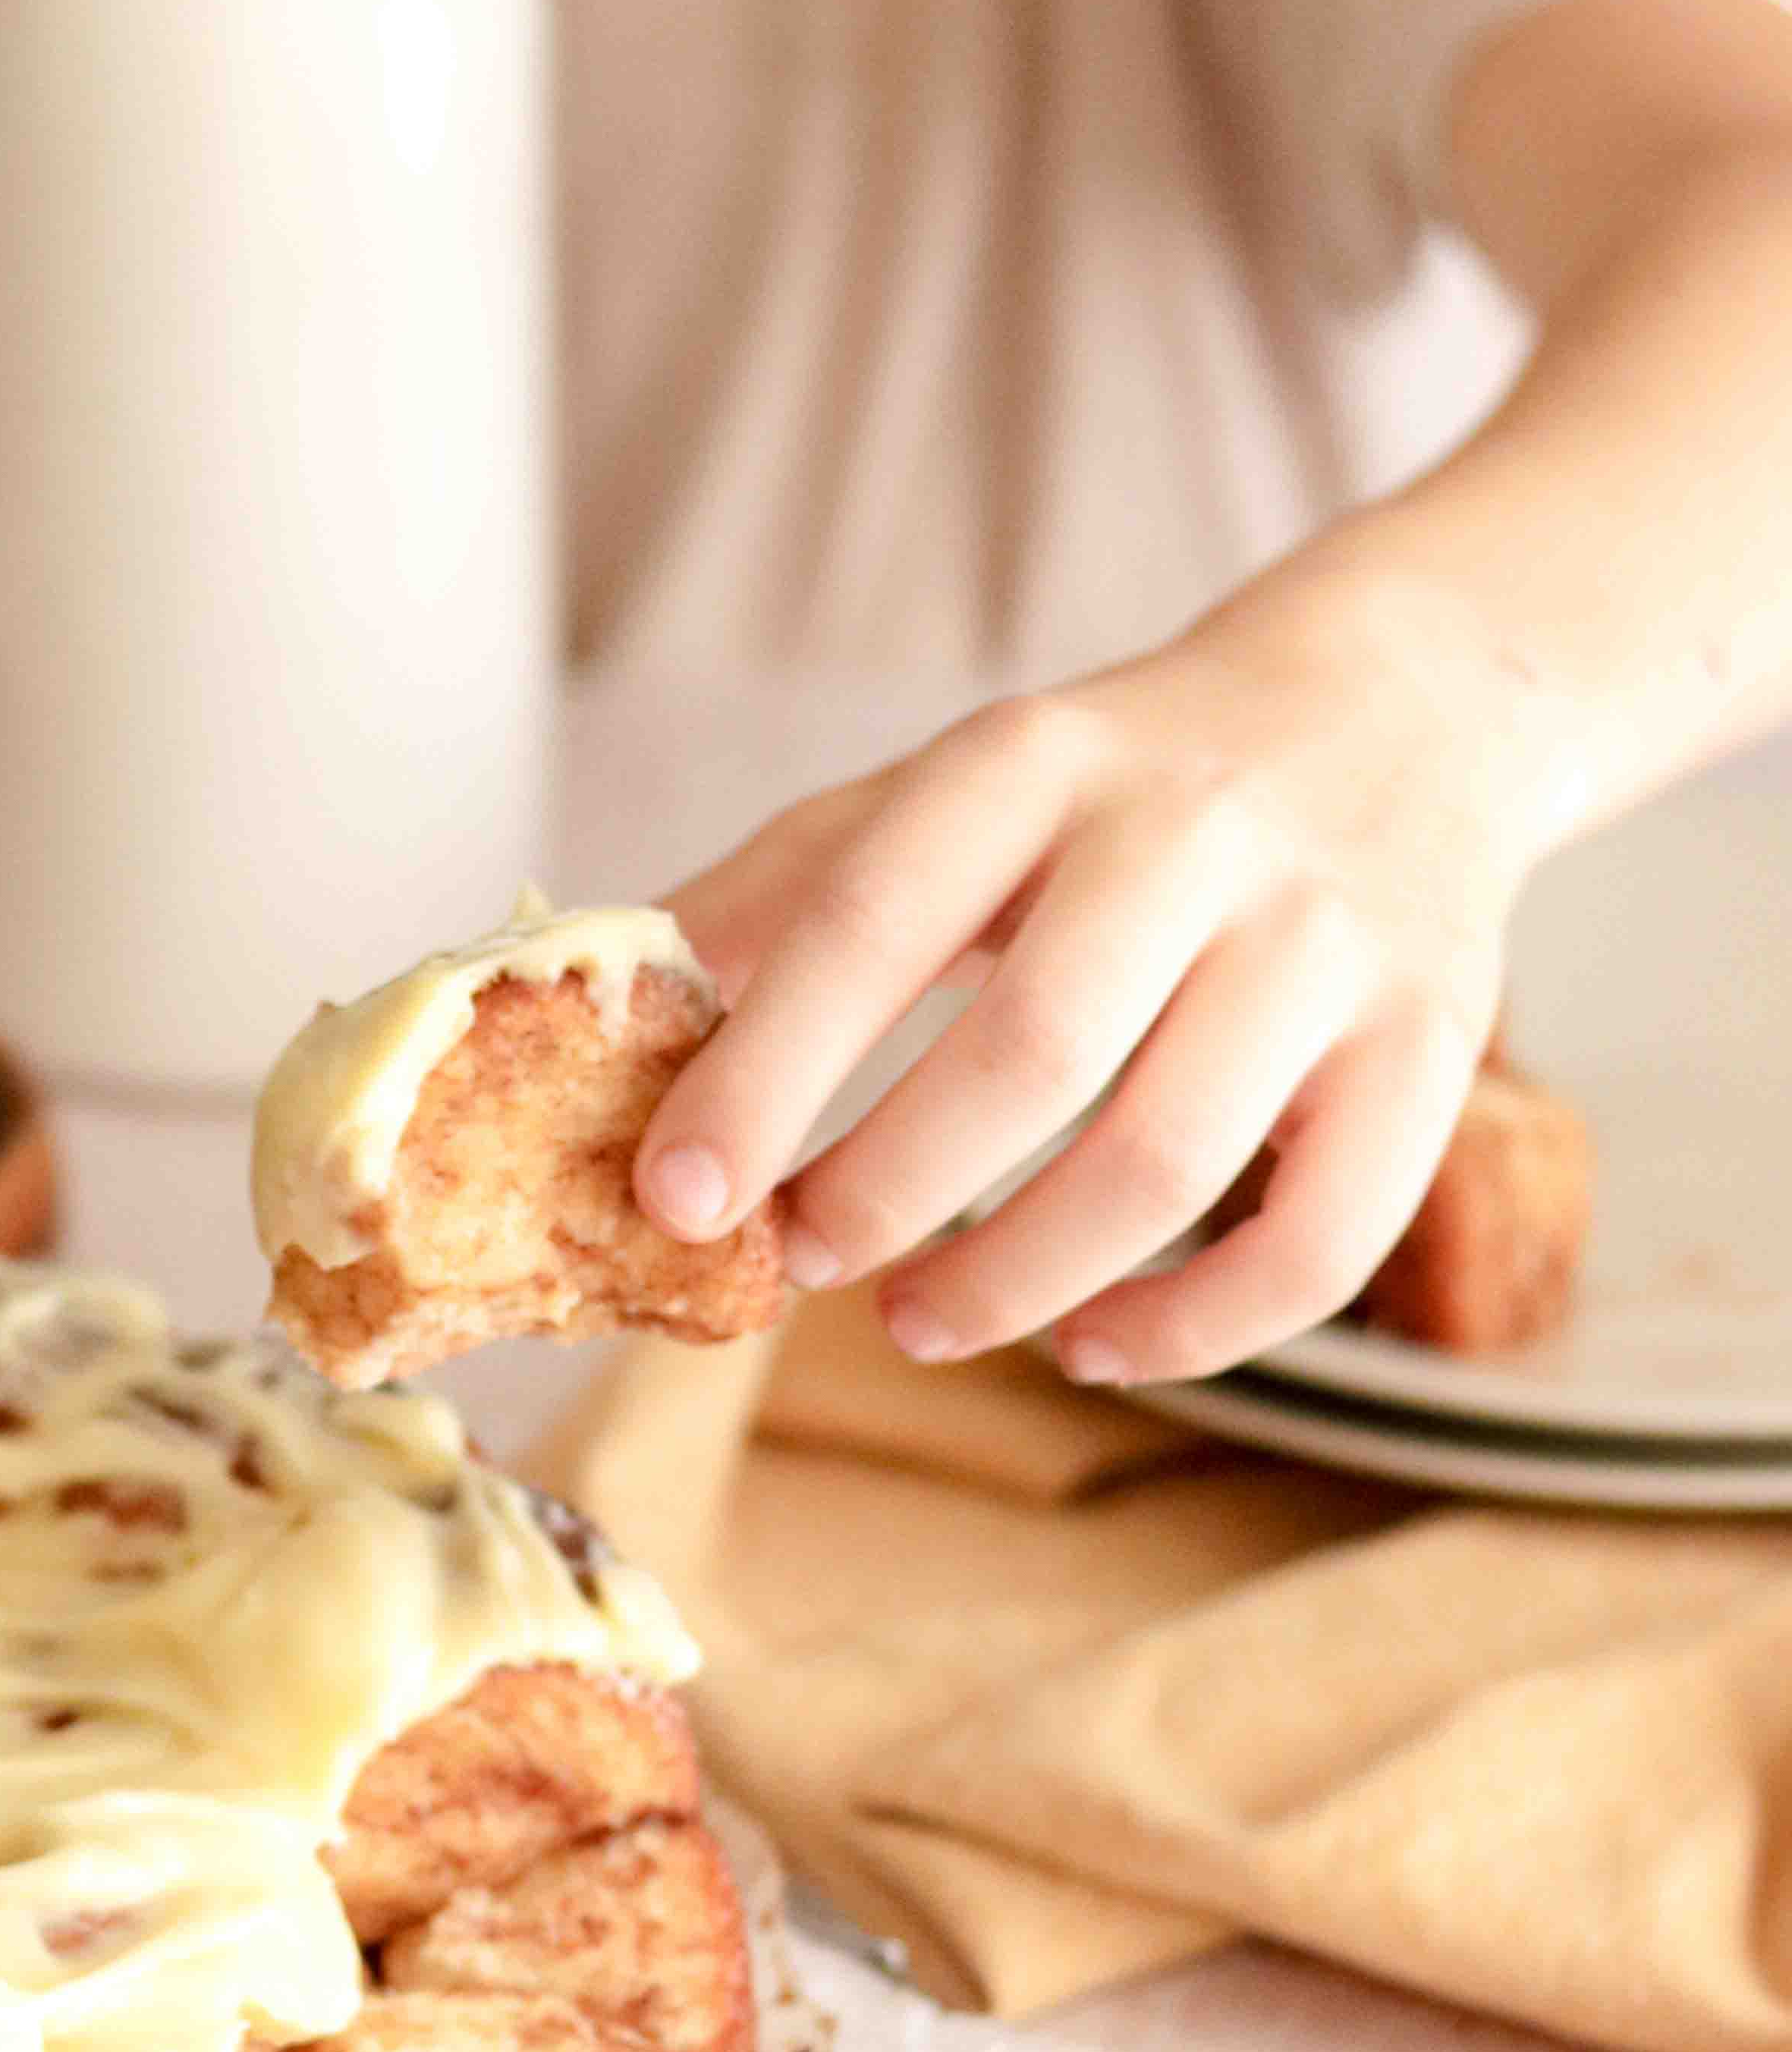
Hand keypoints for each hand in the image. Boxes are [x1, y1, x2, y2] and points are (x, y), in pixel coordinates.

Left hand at [632, 614, 1541, 1380]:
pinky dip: (1192, 1328)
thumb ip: (785, 892)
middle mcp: (1197, 837)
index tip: (675, 1194)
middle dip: (884, 1192)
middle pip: (1028, 1057)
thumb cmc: (1120, 784)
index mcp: (1039, 760)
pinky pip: (1320, 1240)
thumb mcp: (950, 787)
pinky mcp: (1432, 1049)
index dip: (763, 1075)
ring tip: (916, 1319)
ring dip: (1014, 1280)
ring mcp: (1330, 946)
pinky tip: (1092, 1346)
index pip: (875, 922)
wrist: (1404, 706)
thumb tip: (619, 1015)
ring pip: (1165, 1164)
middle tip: (800, 1259)